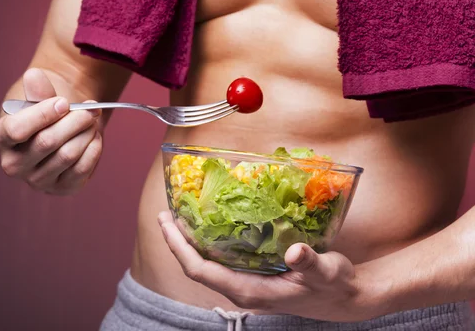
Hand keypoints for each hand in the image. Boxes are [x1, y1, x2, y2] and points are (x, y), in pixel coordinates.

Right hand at [0, 68, 102, 194]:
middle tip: (90, 110)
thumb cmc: (47, 107)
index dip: (42, 115)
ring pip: (67, 155)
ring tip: (93, 120)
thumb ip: (37, 89)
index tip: (64, 102)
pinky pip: (82, 169)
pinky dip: (93, 149)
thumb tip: (34, 76)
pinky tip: (95, 137)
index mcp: (0, 137)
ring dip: (86, 133)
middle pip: (47, 142)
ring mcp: (36, 180)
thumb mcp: (39, 94)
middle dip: (73, 122)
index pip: (16, 130)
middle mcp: (13, 164)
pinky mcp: (61, 188)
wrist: (63, 124)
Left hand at [158, 212, 376, 321]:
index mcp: (250, 291)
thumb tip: (295, 252)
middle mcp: (242, 290)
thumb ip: (310, 263)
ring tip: (180, 216)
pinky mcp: (253, 277)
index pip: (201, 271)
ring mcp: (246, 284)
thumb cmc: (335, 286)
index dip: (180, 248)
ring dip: (190, 242)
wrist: (346, 299)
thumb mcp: (326, 272)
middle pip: (197, 266)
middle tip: (165, 212)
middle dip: (178, 241)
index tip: (167, 223)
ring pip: (207, 264)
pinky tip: (211, 225)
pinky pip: (221, 261)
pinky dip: (209, 242)